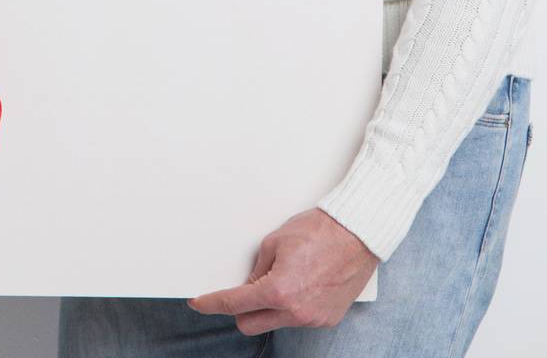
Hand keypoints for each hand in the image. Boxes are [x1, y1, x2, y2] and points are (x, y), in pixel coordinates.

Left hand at [188, 208, 378, 335]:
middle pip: (251, 324)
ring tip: (283, 277)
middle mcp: (296, 312)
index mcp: (278, 291)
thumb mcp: (275, 242)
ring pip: (276, 322)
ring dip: (270, 307)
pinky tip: (302, 284)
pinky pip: (299, 318)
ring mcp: (313, 319)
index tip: (199, 303)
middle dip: (240, 310)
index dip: (212, 304)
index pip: (234, 304)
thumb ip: (257, 269)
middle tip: (242, 290)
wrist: (356, 234)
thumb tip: (249, 286)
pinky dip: (293, 306)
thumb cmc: (319, 230)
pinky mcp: (328, 319)